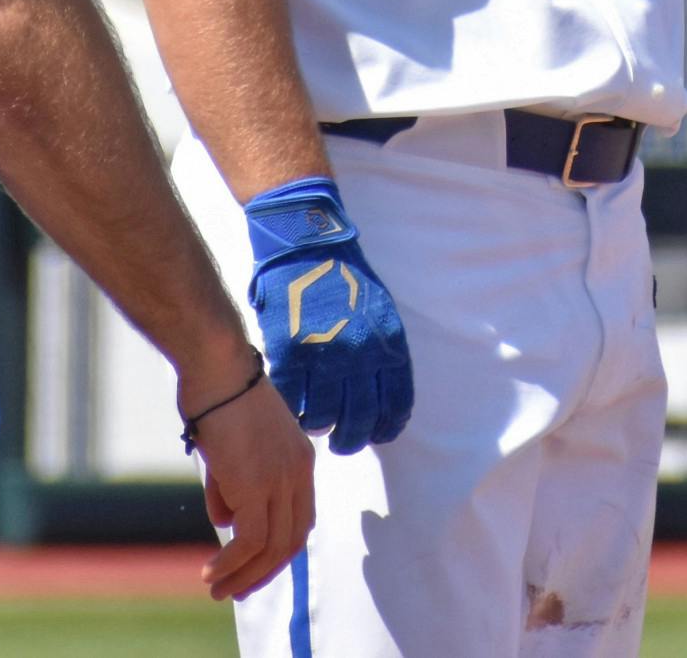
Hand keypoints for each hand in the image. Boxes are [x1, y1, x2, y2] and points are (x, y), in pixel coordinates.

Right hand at [177, 349, 313, 601]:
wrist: (215, 364)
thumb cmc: (216, 392)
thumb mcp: (232, 444)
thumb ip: (233, 484)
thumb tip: (226, 522)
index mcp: (300, 459)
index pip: (300, 517)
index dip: (279, 546)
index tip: (255, 563)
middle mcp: (298, 473)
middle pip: (291, 539)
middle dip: (264, 570)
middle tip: (238, 589)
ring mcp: (280, 481)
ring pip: (271, 548)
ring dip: (244, 575)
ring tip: (219, 589)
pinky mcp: (256, 487)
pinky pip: (249, 542)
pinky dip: (232, 564)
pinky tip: (212, 572)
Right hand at [244, 176, 412, 453]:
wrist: (308, 243)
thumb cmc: (345, 273)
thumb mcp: (380, 310)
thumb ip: (379, 349)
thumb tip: (374, 386)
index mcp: (389, 346)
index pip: (395, 406)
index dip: (385, 428)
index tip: (376, 434)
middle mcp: (361, 358)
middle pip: (360, 420)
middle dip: (351, 439)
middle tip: (342, 442)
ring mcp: (325, 356)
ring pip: (325, 415)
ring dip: (320, 427)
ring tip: (315, 426)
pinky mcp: (292, 351)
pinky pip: (293, 396)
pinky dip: (293, 408)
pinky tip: (292, 409)